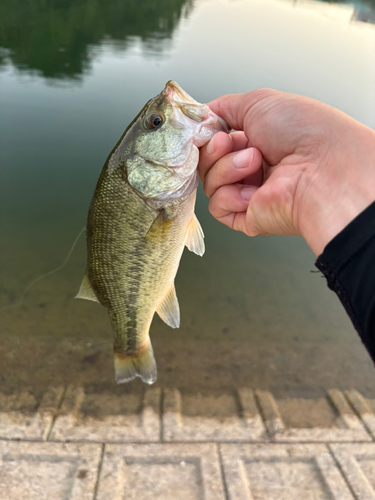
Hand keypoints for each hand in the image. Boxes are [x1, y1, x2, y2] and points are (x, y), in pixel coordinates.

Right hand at [199, 89, 374, 254]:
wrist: (321, 166)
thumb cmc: (304, 132)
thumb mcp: (259, 102)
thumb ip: (224, 107)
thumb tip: (202, 114)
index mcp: (256, 141)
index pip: (214, 140)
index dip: (207, 134)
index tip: (210, 127)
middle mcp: (252, 168)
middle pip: (207, 162)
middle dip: (214, 149)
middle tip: (232, 142)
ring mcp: (249, 193)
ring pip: (210, 182)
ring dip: (227, 168)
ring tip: (255, 161)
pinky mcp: (246, 217)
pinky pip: (217, 207)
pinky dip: (229, 195)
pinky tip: (253, 190)